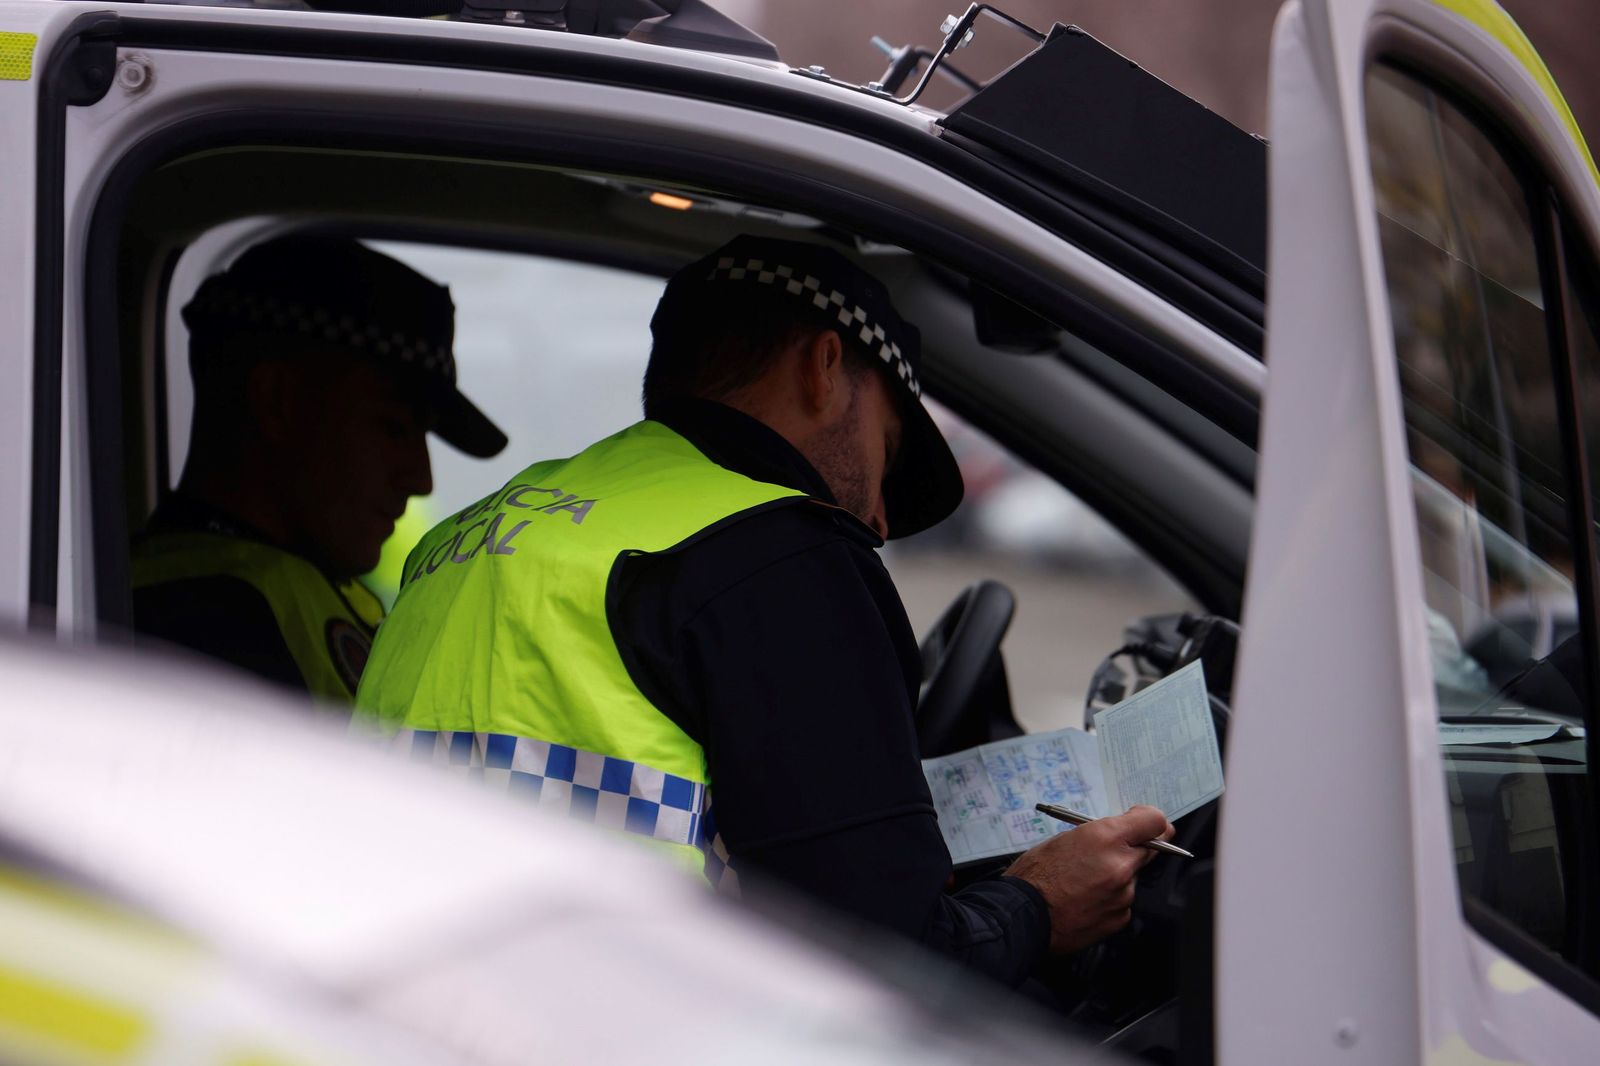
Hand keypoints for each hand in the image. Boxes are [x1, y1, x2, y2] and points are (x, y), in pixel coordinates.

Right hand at [1003, 805, 1172, 953]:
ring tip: (1084, 882)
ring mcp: (1123, 894)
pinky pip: (1123, 901)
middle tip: (1111, 851)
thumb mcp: (1064, 838)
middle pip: (1151, 849)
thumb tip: (1122, 832)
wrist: (1023, 916)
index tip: (1143, 823)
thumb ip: (1101, 834)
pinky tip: (1085, 900)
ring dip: (1117, 876)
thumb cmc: (1035, 876)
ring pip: (1132, 877)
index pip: (1154, 820)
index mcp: (1105, 838)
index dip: (1149, 821)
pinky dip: (1110, 899)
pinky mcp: (1120, 917)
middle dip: (1135, 847)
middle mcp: (1121, 865)